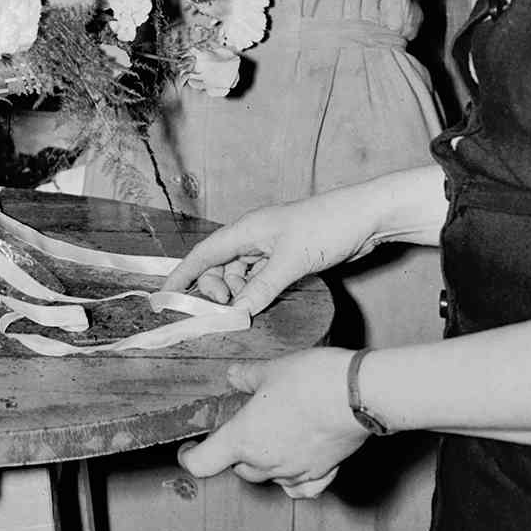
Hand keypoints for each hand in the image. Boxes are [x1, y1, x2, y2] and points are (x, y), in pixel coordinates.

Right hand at [160, 182, 384, 316]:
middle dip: (217, 291)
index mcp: (247, 229)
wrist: (365, 217)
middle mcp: (254, 237)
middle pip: (219, 268)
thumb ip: (261, 288)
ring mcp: (270, 247)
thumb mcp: (291, 261)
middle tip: (228, 312)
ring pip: (240, 276)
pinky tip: (260, 303)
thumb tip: (235, 313)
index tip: (164, 297)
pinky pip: (259, 278)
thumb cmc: (327, 227)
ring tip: (248, 309)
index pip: (204, 254)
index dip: (182, 275)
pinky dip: (255, 292)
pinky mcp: (286, 257)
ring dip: (239, 294)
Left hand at [176, 349, 368, 494]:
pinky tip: (297, 463)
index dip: (190, 458)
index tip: (189, 450)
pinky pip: (301, 487)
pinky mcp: (323, 473)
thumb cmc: (311, 380)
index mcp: (244, 438)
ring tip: (272, 436)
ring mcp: (295, 472)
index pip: (203, 463)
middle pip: (239, 469)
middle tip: (243, 428)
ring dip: (264, 463)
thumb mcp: (270, 369)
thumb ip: (247, 377)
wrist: (357, 393)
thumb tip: (235, 376)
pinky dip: (294, 480)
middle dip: (235, 452)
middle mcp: (266, 462)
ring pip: (269, 477)